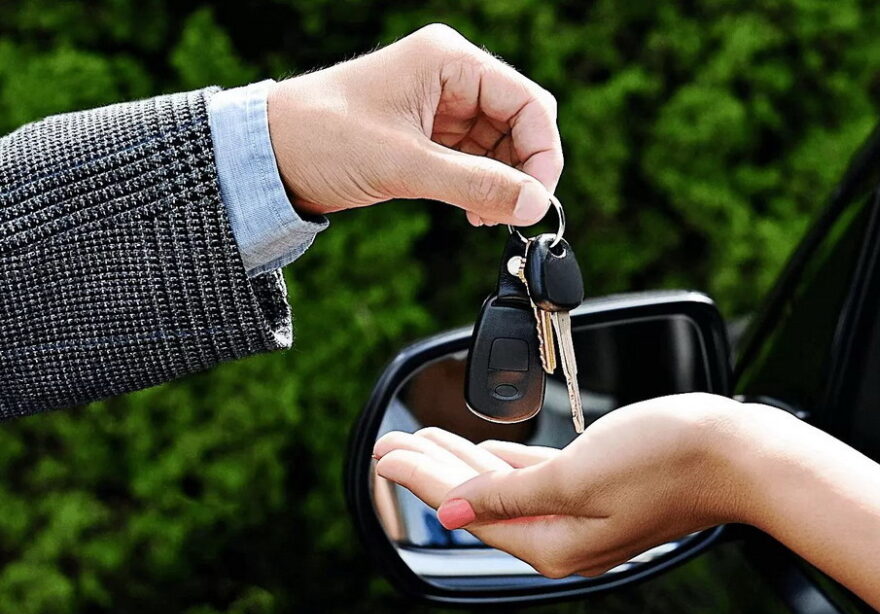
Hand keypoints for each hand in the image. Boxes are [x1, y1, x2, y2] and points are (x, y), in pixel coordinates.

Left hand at [267, 24, 562, 225]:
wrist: (267, 155)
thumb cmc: (323, 138)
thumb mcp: (405, 165)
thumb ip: (476, 185)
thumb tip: (535, 204)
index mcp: (449, 60)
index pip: (526, 102)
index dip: (542, 152)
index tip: (538, 198)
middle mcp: (451, 76)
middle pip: (520, 123)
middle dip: (524, 170)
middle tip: (514, 212)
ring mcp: (441, 105)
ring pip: (502, 145)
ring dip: (504, 183)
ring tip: (487, 217)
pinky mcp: (429, 134)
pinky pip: (476, 159)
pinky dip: (483, 186)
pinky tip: (475, 211)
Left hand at [373, 394, 780, 577]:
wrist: (736, 454)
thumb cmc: (665, 459)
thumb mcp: (575, 478)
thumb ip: (509, 496)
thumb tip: (450, 513)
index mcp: (554, 544)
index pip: (468, 511)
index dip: (421, 479)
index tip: (384, 455)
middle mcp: (564, 537)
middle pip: (479, 502)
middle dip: (431, 471)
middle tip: (389, 445)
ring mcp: (583, 515)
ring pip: (504, 487)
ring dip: (462, 462)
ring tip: (423, 441)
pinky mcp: (599, 489)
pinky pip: (536, 478)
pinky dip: (505, 462)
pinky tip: (487, 451)